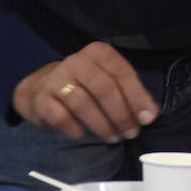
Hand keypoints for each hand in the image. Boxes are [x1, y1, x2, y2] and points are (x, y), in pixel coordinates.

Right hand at [12, 42, 158, 142]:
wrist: (42, 90)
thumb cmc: (86, 87)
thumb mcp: (110, 82)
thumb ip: (131, 94)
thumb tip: (149, 115)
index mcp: (98, 53)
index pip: (122, 73)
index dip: (137, 97)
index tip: (147, 118)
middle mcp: (76, 61)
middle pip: (104, 89)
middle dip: (121, 115)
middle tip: (130, 133)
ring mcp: (56, 79)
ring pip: (84, 104)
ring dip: (103, 125)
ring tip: (114, 137)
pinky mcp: (41, 99)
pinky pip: (62, 118)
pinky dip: (77, 130)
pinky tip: (84, 134)